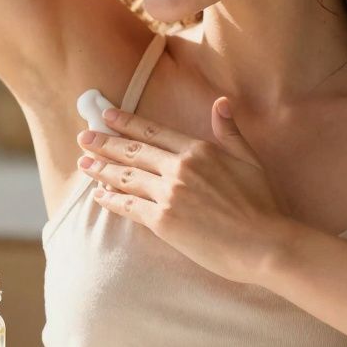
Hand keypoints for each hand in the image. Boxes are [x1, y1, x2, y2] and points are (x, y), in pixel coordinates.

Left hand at [75, 98, 300, 283]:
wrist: (263, 244)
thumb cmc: (262, 204)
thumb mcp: (250, 160)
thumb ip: (230, 132)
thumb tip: (221, 103)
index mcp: (198, 150)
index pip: (153, 132)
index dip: (126, 123)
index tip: (107, 115)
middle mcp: (179, 168)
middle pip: (133, 151)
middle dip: (104, 142)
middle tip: (83, 137)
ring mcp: (169, 194)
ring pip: (126, 177)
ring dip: (102, 169)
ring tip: (84, 163)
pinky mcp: (163, 221)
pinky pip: (129, 206)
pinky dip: (111, 199)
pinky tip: (99, 195)